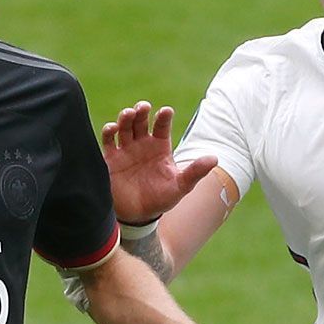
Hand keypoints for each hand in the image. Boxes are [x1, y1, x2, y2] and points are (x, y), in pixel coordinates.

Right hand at [101, 101, 217, 223]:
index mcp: (160, 146)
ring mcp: (126, 150)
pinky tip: (113, 128)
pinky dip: (109, 132)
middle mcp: (142, 144)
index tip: (166, 111)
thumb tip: (214, 159)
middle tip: (143, 107)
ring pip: (125, 126)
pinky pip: (108, 141)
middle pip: (141, 120)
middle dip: (141, 111)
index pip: (162, 125)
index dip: (163, 116)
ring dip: (125, 118)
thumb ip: (195, 172)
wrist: (138, 216)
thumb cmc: (161, 199)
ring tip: (129, 113)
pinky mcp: (111, 158)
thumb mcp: (180, 186)